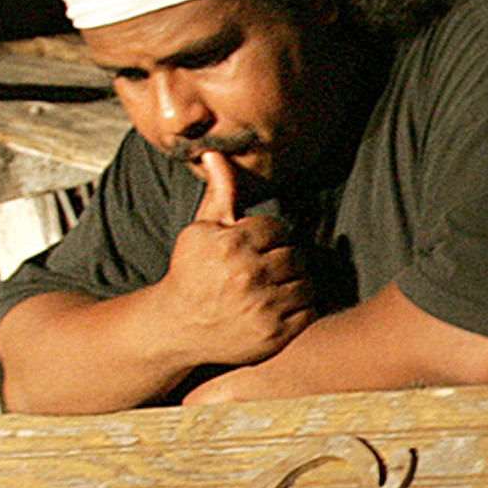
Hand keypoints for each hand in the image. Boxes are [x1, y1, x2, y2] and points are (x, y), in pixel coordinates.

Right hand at [155, 151, 313, 366]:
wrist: (178, 327)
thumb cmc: (192, 273)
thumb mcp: (201, 231)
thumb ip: (220, 193)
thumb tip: (214, 152)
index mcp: (232, 246)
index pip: (277, 229)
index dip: (268, 238)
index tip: (254, 249)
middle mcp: (249, 276)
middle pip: (294, 255)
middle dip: (282, 260)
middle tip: (264, 271)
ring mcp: (263, 308)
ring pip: (306, 282)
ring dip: (294, 284)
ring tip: (272, 288)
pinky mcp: (275, 335)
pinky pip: (309, 311)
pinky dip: (301, 308)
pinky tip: (279, 307)